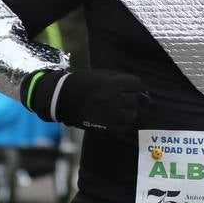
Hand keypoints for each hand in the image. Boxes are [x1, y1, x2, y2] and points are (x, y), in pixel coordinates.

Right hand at [23, 68, 146, 132]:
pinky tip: (117, 119)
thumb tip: (139, 89)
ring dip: (128, 112)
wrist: (64, 97)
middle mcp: (114, 98)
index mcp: (113, 84)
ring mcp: (110, 113)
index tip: (138, 90)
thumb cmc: (84, 83)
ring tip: (121, 109)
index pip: (136, 84)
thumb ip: (119, 79)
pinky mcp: (105, 126)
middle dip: (132, 99)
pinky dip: (123, 124)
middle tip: (127, 99)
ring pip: (130, 114)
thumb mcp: (102, 75)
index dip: (138, 87)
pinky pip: (122, 127)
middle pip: (134, 99)